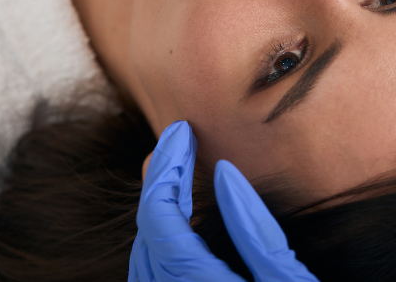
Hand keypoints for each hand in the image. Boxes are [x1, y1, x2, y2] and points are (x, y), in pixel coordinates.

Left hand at [128, 121, 318, 281]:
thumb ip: (254, 232)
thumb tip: (223, 172)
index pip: (161, 222)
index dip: (166, 170)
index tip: (181, 132)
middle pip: (145, 237)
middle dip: (158, 184)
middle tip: (178, 143)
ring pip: (141, 263)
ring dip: (155, 216)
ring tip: (178, 175)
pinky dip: (158, 249)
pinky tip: (183, 228)